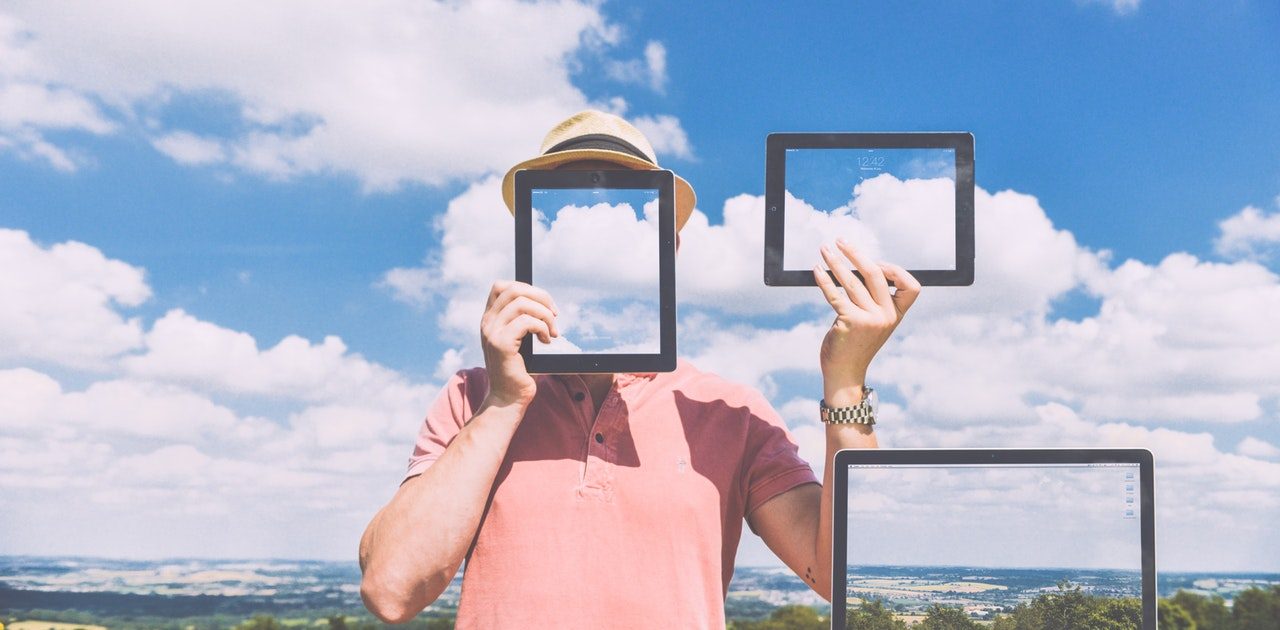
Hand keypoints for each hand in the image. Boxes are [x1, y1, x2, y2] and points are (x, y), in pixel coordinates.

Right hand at [479, 281, 559, 408]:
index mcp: (490, 319)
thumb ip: (522, 320)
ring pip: (522, 303)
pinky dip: (542, 327)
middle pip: (514, 289)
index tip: (544, 304)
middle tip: (554, 316)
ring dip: (544, 315)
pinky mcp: (501, 344)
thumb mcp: (519, 340)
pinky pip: (527, 322)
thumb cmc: (519, 371)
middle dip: (541, 297)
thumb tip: (544, 301)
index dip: (526, 288)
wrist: (508, 399)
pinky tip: (547, 341)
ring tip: (552, 332)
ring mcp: (492, 332)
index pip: (501, 286)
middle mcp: (487, 323)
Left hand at [812, 239, 920, 405]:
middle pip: (876, 274)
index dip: (895, 269)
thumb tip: (857, 266)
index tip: (874, 261)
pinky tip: (816, 270)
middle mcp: (887, 316)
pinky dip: (824, 280)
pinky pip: (835, 294)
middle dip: (856, 254)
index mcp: (896, 314)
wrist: (845, 373)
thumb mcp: (873, 321)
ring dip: (835, 262)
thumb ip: (872, 300)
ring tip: (824, 250)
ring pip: (852, 282)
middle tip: (840, 241)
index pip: (911, 286)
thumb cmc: (856, 343)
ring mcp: (870, 319)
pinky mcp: (850, 322)